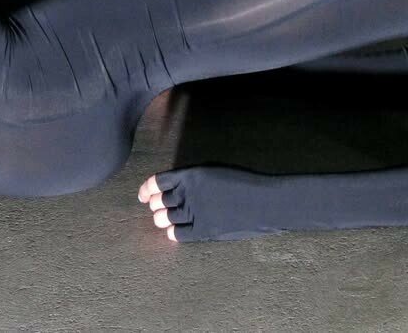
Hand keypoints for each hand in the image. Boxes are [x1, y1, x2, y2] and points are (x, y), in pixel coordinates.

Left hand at [137, 165, 283, 241]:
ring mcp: (195, 213)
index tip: (143, 195)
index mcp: (191, 175)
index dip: (146, 189)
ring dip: (162, 220)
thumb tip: (176, 188)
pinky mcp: (203, 230)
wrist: (264, 201)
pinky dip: (174, 233)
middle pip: (158, 202)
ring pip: (164, 219)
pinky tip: (178, 231)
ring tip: (166, 219)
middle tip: (157, 208)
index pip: (158, 182)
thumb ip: (194, 180)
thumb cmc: (244, 183)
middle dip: (154, 206)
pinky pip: (178, 234)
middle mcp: (188, 193)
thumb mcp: (215, 173)